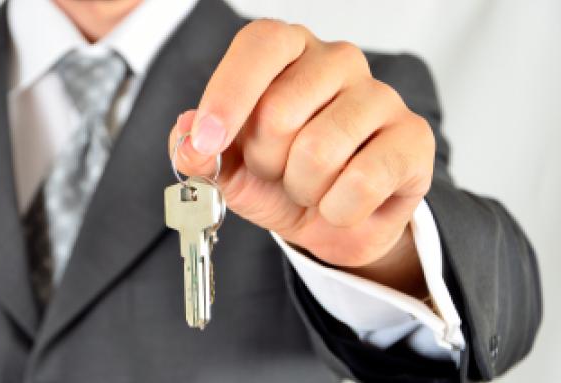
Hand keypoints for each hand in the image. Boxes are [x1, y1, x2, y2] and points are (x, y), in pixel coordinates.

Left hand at [169, 20, 434, 295]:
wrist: (334, 219)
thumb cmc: (281, 181)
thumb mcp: (227, 170)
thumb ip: (197, 154)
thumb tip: (187, 138)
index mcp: (287, 53)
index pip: (260, 46)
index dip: (228, 96)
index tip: (207, 142)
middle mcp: (336, 61)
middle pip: (279, 112)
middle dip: (266, 163)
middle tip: (279, 172)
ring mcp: (379, 95)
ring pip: (318, 151)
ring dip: (302, 190)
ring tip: (311, 186)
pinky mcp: (413, 137)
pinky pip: (362, 180)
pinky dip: (338, 209)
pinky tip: (342, 202)